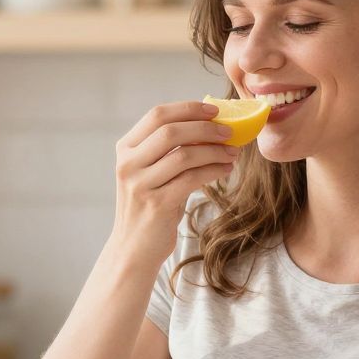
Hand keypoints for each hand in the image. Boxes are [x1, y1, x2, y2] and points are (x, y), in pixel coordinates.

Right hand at [110, 101, 240, 264]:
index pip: (157, 115)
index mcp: (126, 149)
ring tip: (232, 153)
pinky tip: (226, 170)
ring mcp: (140, 184)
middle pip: (170, 130)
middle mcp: (128, 163)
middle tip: (230, 131)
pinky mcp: (156, 204)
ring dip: (214, 151)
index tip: (215, 110)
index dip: (188, 109)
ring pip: (183, 154)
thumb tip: (209, 126)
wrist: (133, 249)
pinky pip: (192, 178)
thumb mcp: (151, 174)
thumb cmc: (149, 208)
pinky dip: (213, 170)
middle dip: (205, 127)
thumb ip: (169, 150)